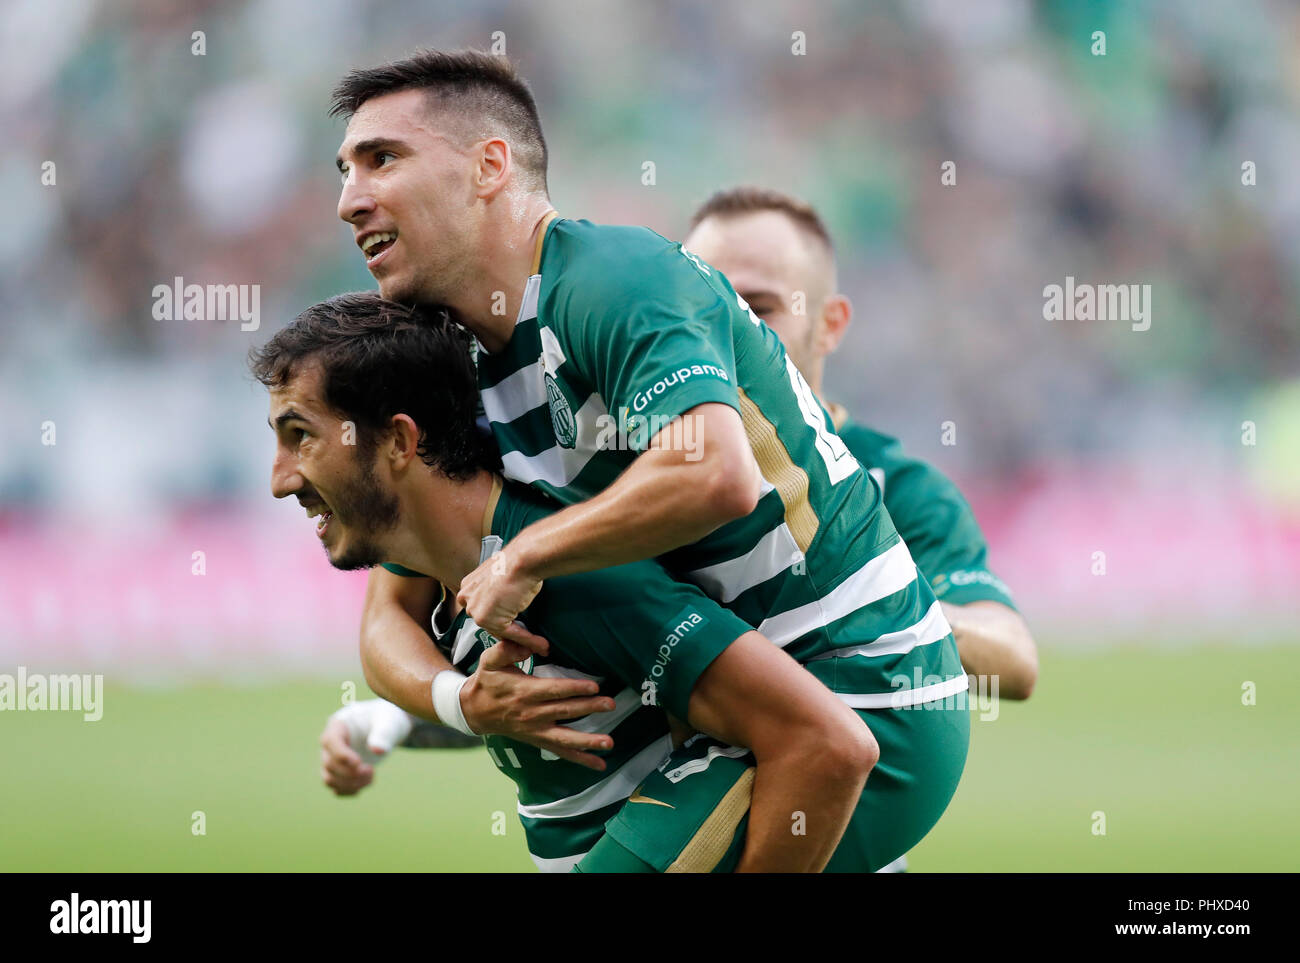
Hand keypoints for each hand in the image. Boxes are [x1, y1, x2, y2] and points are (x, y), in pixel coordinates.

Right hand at [320, 699, 414, 795]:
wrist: (386, 726)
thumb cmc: (385, 719)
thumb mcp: (388, 721)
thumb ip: (383, 733)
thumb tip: (377, 750)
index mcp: (338, 725)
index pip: (330, 741)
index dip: (341, 755)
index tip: (358, 762)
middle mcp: (330, 744)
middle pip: (329, 763)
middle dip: (351, 772)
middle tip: (371, 769)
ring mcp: (332, 759)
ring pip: (329, 779)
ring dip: (350, 784)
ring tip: (371, 775)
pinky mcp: (339, 772)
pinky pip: (336, 788)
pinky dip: (350, 790)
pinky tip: (367, 782)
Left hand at [457, 547, 542, 637]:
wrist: (524, 559)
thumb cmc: (520, 562)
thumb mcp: (505, 578)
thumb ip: (501, 594)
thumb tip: (513, 605)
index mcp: (469, 586)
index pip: (484, 609)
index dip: (503, 618)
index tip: (517, 626)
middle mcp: (467, 597)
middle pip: (489, 622)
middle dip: (509, 630)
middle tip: (529, 637)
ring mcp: (475, 609)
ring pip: (500, 630)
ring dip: (520, 638)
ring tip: (538, 643)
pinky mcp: (486, 619)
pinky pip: (510, 635)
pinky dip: (527, 640)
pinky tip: (540, 643)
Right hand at [461, 637, 617, 770]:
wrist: (474, 711)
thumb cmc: (487, 682)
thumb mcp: (489, 661)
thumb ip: (507, 649)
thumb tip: (531, 644)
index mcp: (524, 692)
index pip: (553, 691)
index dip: (574, 689)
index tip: (593, 686)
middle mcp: (532, 714)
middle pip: (565, 712)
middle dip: (589, 708)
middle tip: (610, 704)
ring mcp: (536, 730)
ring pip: (565, 738)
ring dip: (588, 741)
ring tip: (608, 743)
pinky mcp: (538, 740)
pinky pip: (561, 752)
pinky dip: (580, 759)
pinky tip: (599, 763)